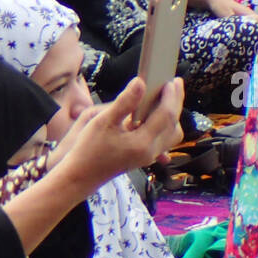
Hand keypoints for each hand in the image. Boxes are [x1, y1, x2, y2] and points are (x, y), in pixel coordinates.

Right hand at [49, 76, 183, 192]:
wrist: (80, 176)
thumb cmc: (88, 150)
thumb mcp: (102, 121)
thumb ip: (124, 102)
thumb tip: (140, 83)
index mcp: (141, 143)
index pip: (165, 115)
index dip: (170, 96)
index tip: (170, 81)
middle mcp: (149, 152)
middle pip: (174, 126)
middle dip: (176, 103)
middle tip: (175, 84)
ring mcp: (147, 157)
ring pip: (171, 136)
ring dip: (172, 116)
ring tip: (166, 98)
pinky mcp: (142, 159)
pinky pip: (163, 143)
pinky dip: (164, 127)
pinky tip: (155, 118)